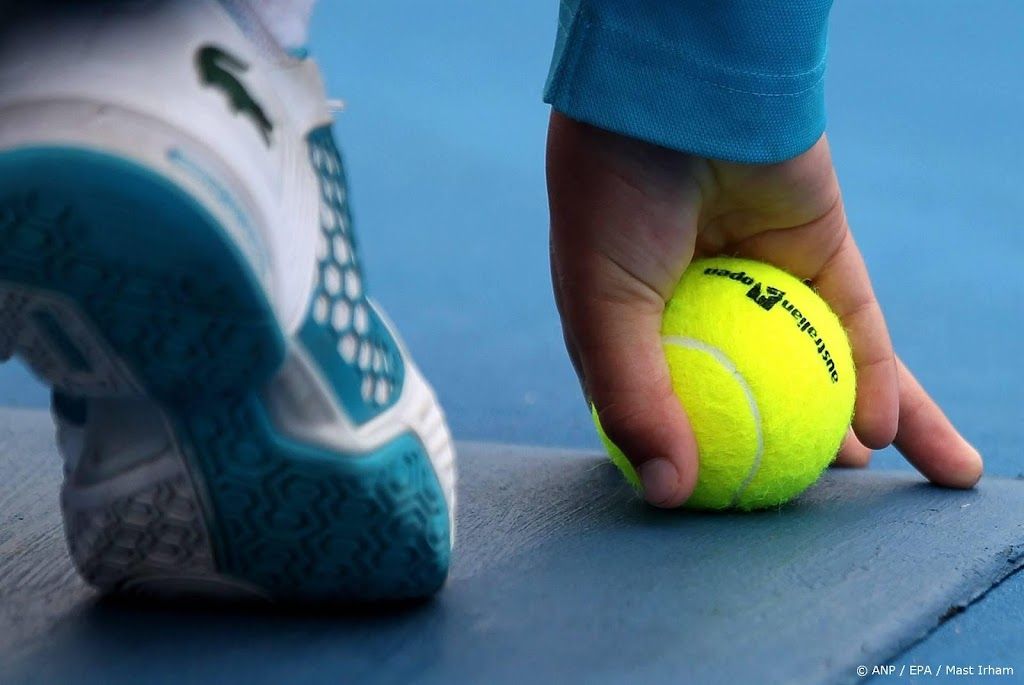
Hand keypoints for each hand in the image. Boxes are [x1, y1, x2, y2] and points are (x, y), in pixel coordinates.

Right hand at [546, 112, 982, 506]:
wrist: (671, 92)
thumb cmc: (613, 199)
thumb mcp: (602, 312)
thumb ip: (635, 401)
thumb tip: (672, 492)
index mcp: (639, 324)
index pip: (672, 406)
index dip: (700, 456)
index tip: (722, 502)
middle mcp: (708, 307)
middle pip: (754, 390)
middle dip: (779, 443)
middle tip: (802, 495)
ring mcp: (766, 280)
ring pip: (816, 363)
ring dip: (849, 420)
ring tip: (867, 476)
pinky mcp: (818, 250)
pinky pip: (854, 324)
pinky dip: (874, 375)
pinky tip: (884, 433)